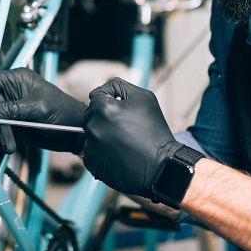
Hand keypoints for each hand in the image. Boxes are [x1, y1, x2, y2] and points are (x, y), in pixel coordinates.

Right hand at [0, 68, 85, 153]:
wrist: (75, 134)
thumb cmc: (63, 112)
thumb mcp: (37, 108)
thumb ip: (11, 109)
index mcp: (17, 79)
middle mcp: (10, 92)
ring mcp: (10, 109)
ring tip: (9, 145)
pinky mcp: (11, 124)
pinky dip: (0, 140)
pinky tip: (9, 146)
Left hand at [82, 77, 181, 198]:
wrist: (160, 165)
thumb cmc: (154, 130)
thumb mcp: (143, 97)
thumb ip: (119, 86)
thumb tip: (105, 89)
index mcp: (103, 107)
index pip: (97, 95)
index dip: (110, 99)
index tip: (123, 110)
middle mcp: (93, 126)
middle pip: (91, 113)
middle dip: (104, 116)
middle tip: (124, 126)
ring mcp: (91, 146)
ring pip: (91, 131)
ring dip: (103, 132)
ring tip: (123, 140)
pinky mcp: (92, 162)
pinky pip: (91, 150)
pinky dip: (101, 150)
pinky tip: (118, 152)